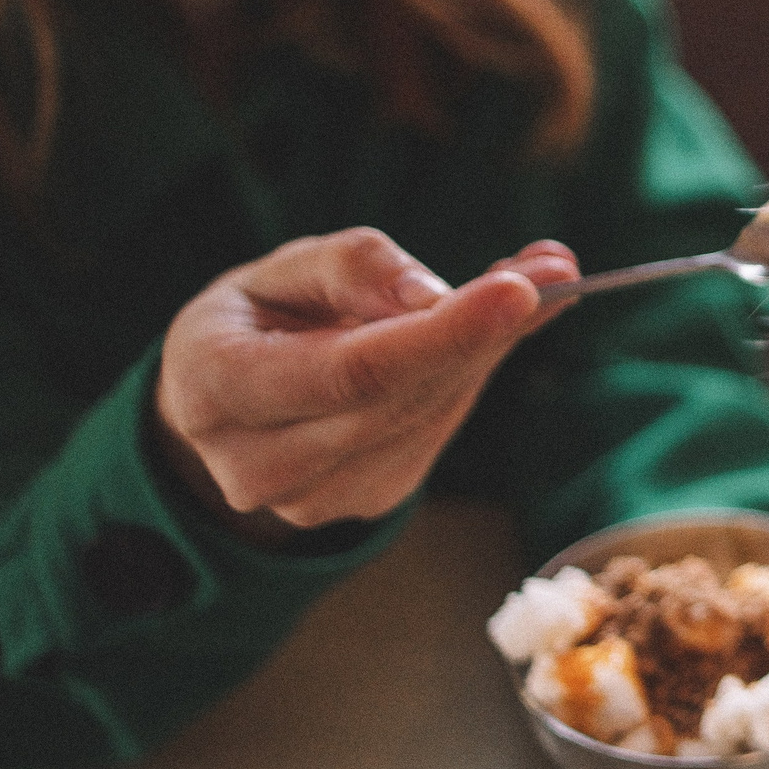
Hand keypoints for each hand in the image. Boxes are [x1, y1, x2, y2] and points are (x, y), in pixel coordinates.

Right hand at [154, 229, 579, 539]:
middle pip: (399, 398)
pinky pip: (435, 432)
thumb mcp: (284, 268)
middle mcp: (258, 463)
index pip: (350, 371)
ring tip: (531, 283)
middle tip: (553, 269)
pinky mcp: (361, 503)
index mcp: (216, 388)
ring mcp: (312, 498)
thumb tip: (434, 294)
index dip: (440, 334)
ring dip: (486, 349)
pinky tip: (482, 333)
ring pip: (428, 417)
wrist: (224, 399)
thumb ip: (353, 265)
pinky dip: (468, 376)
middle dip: (482, 332)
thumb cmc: (256, 317)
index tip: (518, 290)